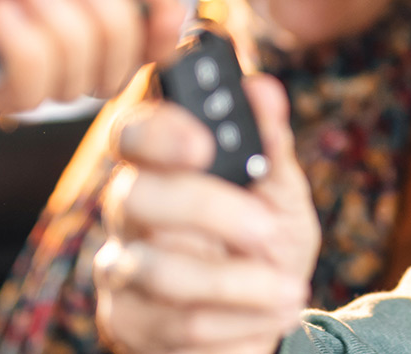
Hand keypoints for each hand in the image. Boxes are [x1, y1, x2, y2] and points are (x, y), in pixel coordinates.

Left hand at [0, 0, 184, 111]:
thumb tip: (174, 23)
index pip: (134, 49)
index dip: (150, 41)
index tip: (157, 23)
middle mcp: (46, 28)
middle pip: (113, 74)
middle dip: (102, 17)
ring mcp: (6, 58)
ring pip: (73, 88)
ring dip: (58, 25)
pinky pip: (25, 94)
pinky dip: (21, 46)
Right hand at [95, 74, 317, 353]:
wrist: (270, 319)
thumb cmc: (267, 246)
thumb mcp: (281, 193)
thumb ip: (269, 143)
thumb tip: (263, 88)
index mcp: (161, 165)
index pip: (134, 133)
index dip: (159, 133)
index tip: (204, 144)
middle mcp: (129, 209)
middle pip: (136, 196)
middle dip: (208, 210)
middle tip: (266, 228)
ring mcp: (121, 267)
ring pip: (161, 270)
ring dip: (239, 282)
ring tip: (289, 288)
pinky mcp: (127, 320)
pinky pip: (178, 322)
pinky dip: (239, 321)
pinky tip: (271, 314)